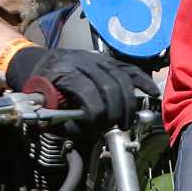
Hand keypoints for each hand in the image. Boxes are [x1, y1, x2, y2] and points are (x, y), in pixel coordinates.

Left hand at [5, 46, 156, 130]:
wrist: (40, 63)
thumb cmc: (41, 87)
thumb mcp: (41, 105)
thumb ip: (59, 120)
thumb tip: (83, 131)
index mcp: (64, 72)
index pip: (89, 94)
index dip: (96, 116)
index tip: (97, 129)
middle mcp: (83, 62)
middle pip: (110, 87)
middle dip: (116, 112)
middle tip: (116, 127)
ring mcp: (98, 59)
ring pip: (122, 79)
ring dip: (128, 103)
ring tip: (126, 120)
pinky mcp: (108, 60)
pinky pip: (130, 69)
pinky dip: (142, 81)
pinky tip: (151, 92)